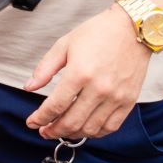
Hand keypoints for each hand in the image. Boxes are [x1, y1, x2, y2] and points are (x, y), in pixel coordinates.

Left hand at [24, 6, 153, 140]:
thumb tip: (29, 87)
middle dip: (53, 131)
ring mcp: (116, 97)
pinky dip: (96, 133)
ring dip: (73, 134)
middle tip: (44, 131)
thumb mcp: (64, 44)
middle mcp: (99, 88)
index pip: (55, 105)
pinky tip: (85, 129)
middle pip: (72, 122)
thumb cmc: (98, 33)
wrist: (133, 28)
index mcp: (79, 73)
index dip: (41, 118)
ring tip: (62, 130)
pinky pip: (111, 126)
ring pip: (91, 128)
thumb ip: (45, 68)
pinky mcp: (129, 101)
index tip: (32, 123)